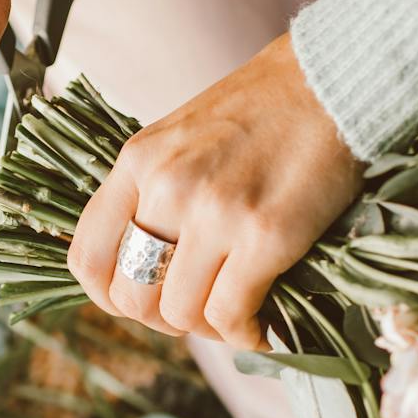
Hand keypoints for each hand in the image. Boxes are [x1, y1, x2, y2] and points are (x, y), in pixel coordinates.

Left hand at [68, 33, 363, 348]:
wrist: (330, 84)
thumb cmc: (265, 110)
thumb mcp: (183, 138)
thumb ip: (158, 190)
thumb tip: (153, 263)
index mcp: (138, 162)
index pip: (87, 257)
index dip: (110, 296)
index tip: (143, 299)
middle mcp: (166, 187)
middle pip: (130, 296)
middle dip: (162, 318)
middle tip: (197, 311)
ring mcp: (213, 212)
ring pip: (180, 314)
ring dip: (208, 329)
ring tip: (235, 316)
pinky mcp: (263, 235)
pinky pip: (230, 315)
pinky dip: (245, 334)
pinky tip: (262, 325)